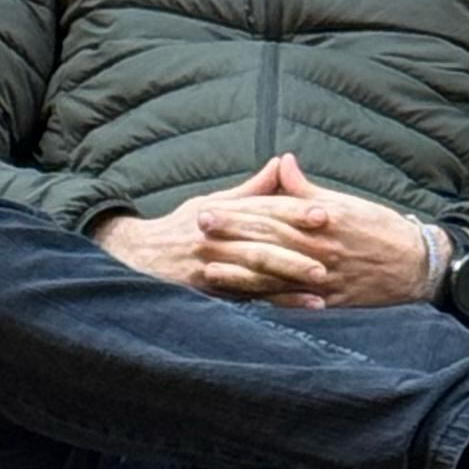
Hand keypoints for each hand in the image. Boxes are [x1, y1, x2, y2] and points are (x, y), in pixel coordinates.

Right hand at [97, 176, 327, 298]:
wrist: (137, 258)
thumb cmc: (181, 227)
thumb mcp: (211, 201)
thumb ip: (251, 190)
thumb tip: (282, 163)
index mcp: (220, 212)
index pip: (262, 210)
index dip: (293, 210)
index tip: (324, 212)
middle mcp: (215, 238)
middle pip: (261, 241)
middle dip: (296, 246)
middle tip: (330, 250)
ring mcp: (211, 267)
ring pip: (255, 271)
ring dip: (290, 277)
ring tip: (321, 281)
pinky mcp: (211, 293)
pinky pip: (250, 297)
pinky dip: (280, 301)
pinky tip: (306, 305)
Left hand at [191, 152, 439, 311]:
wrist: (416, 265)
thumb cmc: (380, 229)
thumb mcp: (346, 202)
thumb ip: (308, 189)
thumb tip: (283, 163)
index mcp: (322, 217)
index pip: (272, 212)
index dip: (238, 210)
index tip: (208, 207)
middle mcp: (319, 246)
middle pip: (267, 238)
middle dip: (231, 234)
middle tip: (197, 228)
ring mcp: (323, 275)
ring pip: (275, 272)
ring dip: (240, 269)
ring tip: (210, 267)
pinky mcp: (328, 300)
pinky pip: (293, 300)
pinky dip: (266, 299)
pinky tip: (245, 300)